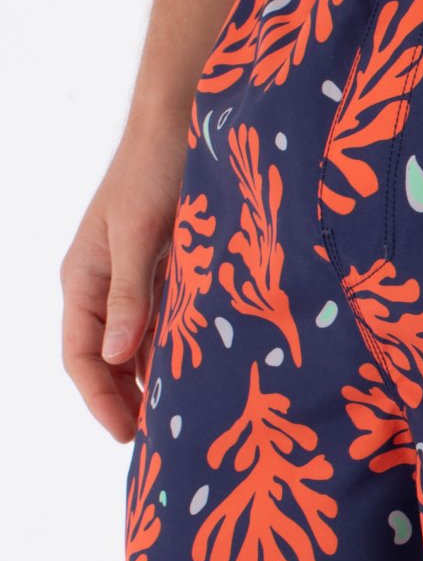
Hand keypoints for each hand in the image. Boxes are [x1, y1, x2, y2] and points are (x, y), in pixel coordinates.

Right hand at [60, 119, 186, 441]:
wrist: (184, 121)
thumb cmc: (154, 169)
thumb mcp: (140, 233)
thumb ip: (131, 294)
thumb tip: (119, 356)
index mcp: (84, 279)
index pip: (82, 355)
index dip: (101, 398)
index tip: (126, 436)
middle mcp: (106, 286)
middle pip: (109, 359)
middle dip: (127, 398)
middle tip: (158, 439)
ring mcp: (137, 280)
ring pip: (140, 344)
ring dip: (156, 377)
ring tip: (183, 415)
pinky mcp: (168, 271)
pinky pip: (167, 322)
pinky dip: (178, 348)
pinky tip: (201, 370)